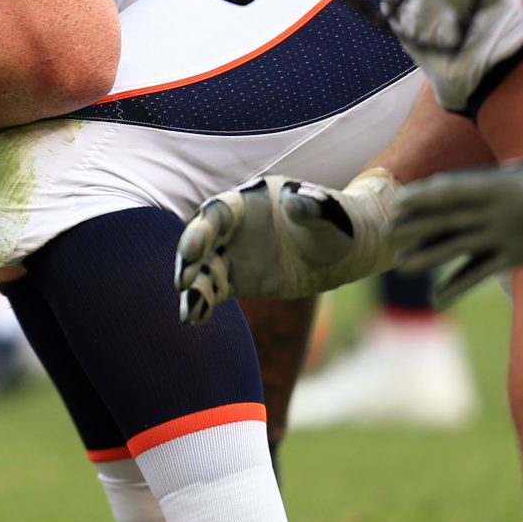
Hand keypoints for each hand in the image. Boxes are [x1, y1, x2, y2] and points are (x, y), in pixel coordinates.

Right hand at [175, 169, 397, 322]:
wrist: (340, 249)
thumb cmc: (333, 222)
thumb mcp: (328, 212)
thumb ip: (311, 206)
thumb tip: (295, 202)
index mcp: (248, 202)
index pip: (217, 214)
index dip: (201, 230)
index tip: (193, 250)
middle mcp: (231, 227)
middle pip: (201, 241)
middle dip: (189, 260)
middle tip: (182, 281)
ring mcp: (231, 254)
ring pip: (203, 270)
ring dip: (192, 289)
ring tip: (188, 312)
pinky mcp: (235, 280)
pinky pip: (212, 291)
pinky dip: (202, 304)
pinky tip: (195, 320)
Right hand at [389, 141, 522, 307]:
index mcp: (502, 185)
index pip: (458, 190)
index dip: (429, 195)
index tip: (401, 201)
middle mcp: (495, 209)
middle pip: (449, 218)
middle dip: (418, 225)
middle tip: (388, 235)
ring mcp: (502, 232)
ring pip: (458, 245)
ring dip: (430, 255)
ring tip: (403, 267)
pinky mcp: (515, 253)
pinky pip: (481, 269)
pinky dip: (459, 283)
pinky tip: (439, 299)